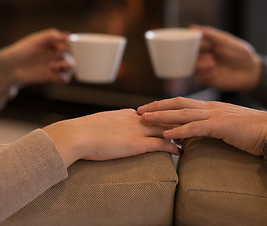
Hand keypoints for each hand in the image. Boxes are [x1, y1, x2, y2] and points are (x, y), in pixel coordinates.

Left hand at [2, 28, 71, 84]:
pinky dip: (65, 78)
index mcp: (53, 43)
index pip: (68, 43)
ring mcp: (55, 65)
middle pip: (71, 55)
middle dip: (67, 57)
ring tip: (54, 67)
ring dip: (66, 68)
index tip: (60, 47)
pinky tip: (58, 77)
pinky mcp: (52, 76)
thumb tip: (68, 35)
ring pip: (70, 67)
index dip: (69, 45)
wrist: (10, 68)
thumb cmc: (20, 51)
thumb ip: (51, 35)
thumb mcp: (35, 40)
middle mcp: (55, 54)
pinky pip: (65, 78)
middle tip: (56, 57)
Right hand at [43, 109, 180, 166]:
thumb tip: (107, 130)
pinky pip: (162, 144)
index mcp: (126, 114)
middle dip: (177, 122)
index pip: (150, 114)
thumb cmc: (82, 131)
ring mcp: (137, 130)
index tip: (171, 120)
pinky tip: (181, 152)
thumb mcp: (98, 123)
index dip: (162, 118)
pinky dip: (173, 147)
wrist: (76, 135)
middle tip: (189, 127)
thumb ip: (108, 125)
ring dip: (180, 134)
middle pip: (163, 118)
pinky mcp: (137, 143)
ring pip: (166, 129)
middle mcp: (135, 119)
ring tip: (190, 139)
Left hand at [138, 97, 266, 155]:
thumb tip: (190, 134)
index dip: (162, 104)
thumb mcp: (224, 126)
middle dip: (155, 107)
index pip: (181, 103)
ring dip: (161, 116)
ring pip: (182, 113)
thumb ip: (207, 128)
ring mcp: (215, 115)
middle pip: (177, 104)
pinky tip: (166, 133)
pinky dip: (179, 130)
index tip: (147, 108)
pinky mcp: (221, 126)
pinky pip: (196, 128)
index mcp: (209, 107)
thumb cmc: (249, 131)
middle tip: (137, 111)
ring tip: (144, 119)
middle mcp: (209, 108)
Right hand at [191, 25, 261, 90]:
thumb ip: (210, 34)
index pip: (190, 42)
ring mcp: (203, 68)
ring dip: (200, 66)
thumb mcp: (226, 41)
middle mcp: (202, 56)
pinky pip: (198, 77)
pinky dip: (204, 75)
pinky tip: (215, 72)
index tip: (192, 44)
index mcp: (205, 44)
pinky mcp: (206, 79)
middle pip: (188, 55)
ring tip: (213, 64)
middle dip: (195, 56)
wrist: (250, 72)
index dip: (188, 43)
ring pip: (192, 67)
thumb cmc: (240, 53)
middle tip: (209, 56)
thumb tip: (192, 27)